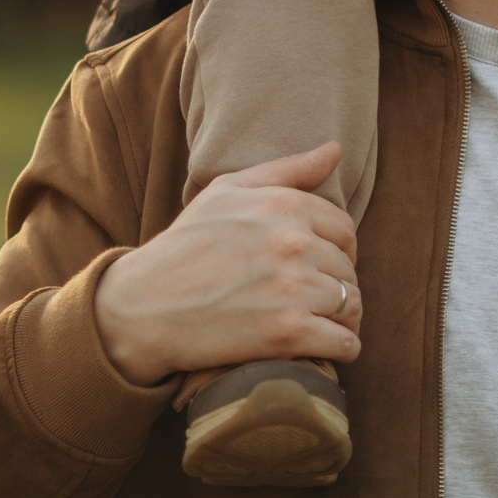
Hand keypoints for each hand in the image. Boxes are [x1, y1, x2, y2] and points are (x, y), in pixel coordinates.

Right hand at [94, 142, 362, 386]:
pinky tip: (322, 347)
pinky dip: (341, 348)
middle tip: (313, 299)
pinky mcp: (289, 333)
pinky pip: (346, 342)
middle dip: (338, 285)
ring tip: (320, 323)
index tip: (319, 266)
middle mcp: (292, 243)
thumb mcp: (226, 191)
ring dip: (343, 318)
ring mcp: (293, 289)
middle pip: (349, 269)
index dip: (337, 250)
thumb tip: (335, 149)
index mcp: (282, 205)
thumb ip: (285, 170)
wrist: (144, 306)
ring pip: (353, 305)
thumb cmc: (185, 245)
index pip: (344, 229)